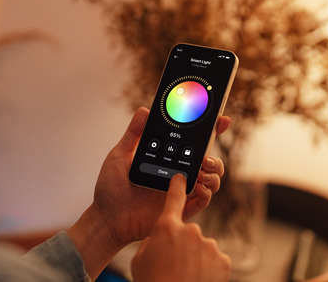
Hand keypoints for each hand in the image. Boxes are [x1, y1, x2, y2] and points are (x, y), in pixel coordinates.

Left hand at [66, 108, 228, 275]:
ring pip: (211, 181)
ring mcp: (180, 192)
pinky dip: (206, 194)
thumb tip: (144, 110)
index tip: (221, 120)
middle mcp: (178, 174)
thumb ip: (133, 134)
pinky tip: (199, 188)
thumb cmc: (111, 187)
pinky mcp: (179, 210)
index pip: (194, 144)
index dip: (212, 132)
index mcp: (168, 159)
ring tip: (202, 172)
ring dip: (214, 175)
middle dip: (215, 158)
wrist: (106, 217)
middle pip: (209, 163)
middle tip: (205, 158)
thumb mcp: (120, 155)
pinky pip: (201, 202)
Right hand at [131, 174, 230, 281]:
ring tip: (184, 275)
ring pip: (203, 248)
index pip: (174, 199)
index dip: (177, 187)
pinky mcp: (223, 260)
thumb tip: (164, 237)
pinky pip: (215, 261)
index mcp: (166, 227)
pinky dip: (208, 270)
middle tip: (173, 265)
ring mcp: (209, 245)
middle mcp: (191, 231)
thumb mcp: (140, 258)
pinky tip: (198, 280)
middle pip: (188, 233)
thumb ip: (153, 240)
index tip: (182, 177)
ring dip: (196, 260)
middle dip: (183, 246)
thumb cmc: (152, 281)